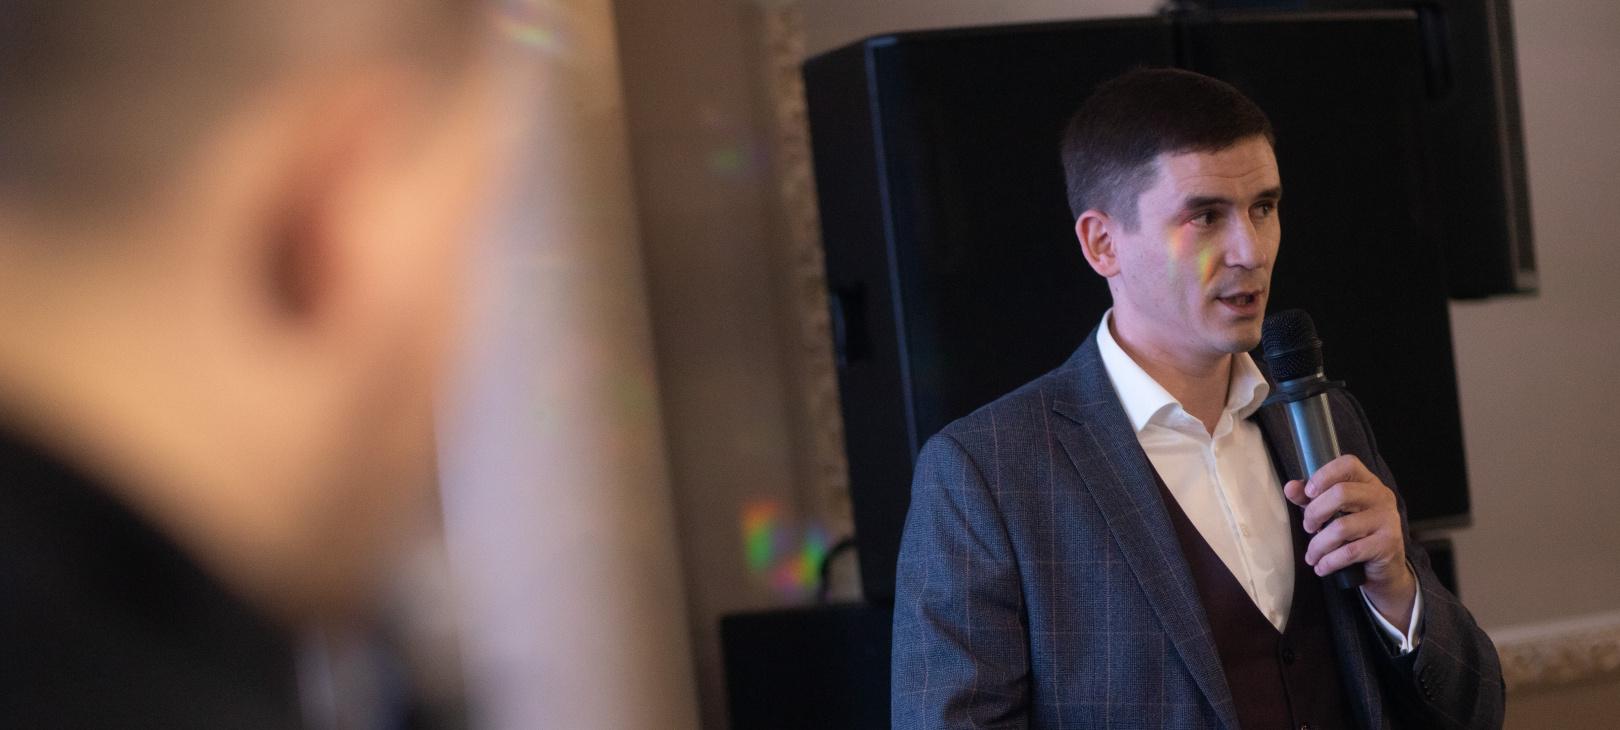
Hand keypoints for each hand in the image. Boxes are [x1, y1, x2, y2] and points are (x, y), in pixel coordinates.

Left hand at [1283, 454, 1415, 627]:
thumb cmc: (1356, 535)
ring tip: (1312, 555)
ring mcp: (1387, 519)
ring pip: (1341, 527)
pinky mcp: (1387, 544)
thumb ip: (1311, 499)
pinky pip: (1349, 552)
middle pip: (1341, 493)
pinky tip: (1321, 567)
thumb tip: (1290, 488)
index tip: (1308, 493)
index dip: (1323, 475)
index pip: (1348, 464)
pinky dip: (1329, 561)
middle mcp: (1381, 496)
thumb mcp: (1332, 513)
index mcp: (1368, 482)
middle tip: (1308, 527)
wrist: (1384, 569)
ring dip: (1318, 544)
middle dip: (1315, 512)